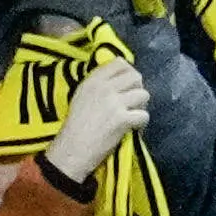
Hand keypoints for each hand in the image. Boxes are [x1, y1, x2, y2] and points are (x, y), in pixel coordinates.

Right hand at [54, 69, 147, 190]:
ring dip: (141, 106)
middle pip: (136, 77)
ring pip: (143, 95)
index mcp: (92, 81)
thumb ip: (99, 84)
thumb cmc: (75, 127)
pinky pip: (144, 115)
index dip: (128, 73)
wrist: (71, 152)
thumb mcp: (81, 97)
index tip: (127, 85)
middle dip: (137, 89)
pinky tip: (133, 128)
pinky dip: (141, 123)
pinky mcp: (122, 120)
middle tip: (132, 102)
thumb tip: (121, 78)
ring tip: (133, 115)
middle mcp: (104, 88)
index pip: (119, 63)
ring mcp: (114, 103)